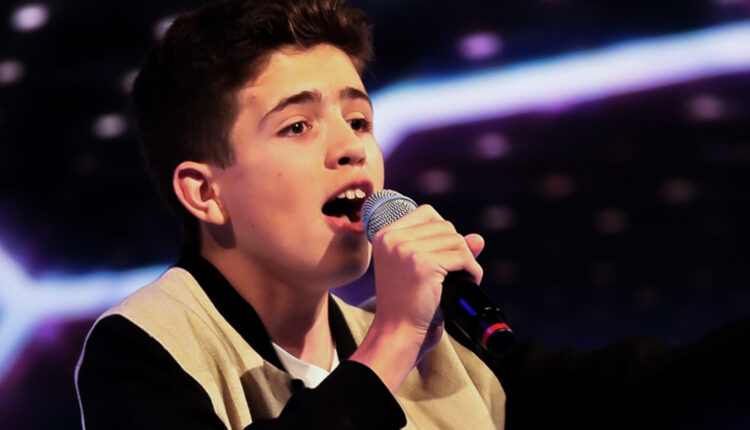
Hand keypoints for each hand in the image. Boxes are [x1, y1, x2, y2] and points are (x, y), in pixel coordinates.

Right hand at [351, 204, 483, 392]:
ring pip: (456, 239)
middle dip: (457, 247)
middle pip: (444, 226)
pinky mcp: (423, 263)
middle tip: (456, 271)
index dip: (443, 231)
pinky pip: (462, 256)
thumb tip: (478, 238)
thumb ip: (445, 249)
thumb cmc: (408, 305)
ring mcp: (406, 250)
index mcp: (385, 235)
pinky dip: (473, 270)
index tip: (445, 254)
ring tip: (463, 278)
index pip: (426, 213)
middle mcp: (392, 238)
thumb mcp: (422, 270)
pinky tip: (469, 281)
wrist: (398, 333)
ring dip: (467, 259)